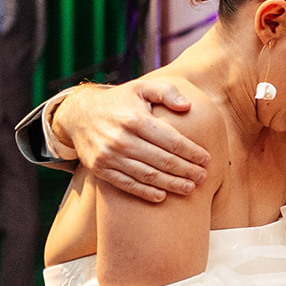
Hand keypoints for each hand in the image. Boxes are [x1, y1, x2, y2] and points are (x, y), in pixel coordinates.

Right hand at [59, 81, 209, 201]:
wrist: (79, 114)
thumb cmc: (120, 101)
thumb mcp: (142, 88)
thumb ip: (166, 92)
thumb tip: (187, 106)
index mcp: (135, 119)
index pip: (171, 140)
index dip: (192, 152)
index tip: (207, 159)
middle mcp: (121, 139)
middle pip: (162, 161)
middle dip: (186, 170)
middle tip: (203, 177)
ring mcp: (108, 156)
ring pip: (147, 175)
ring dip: (171, 184)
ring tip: (190, 188)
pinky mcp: (100, 168)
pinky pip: (126, 184)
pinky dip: (145, 192)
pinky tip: (162, 197)